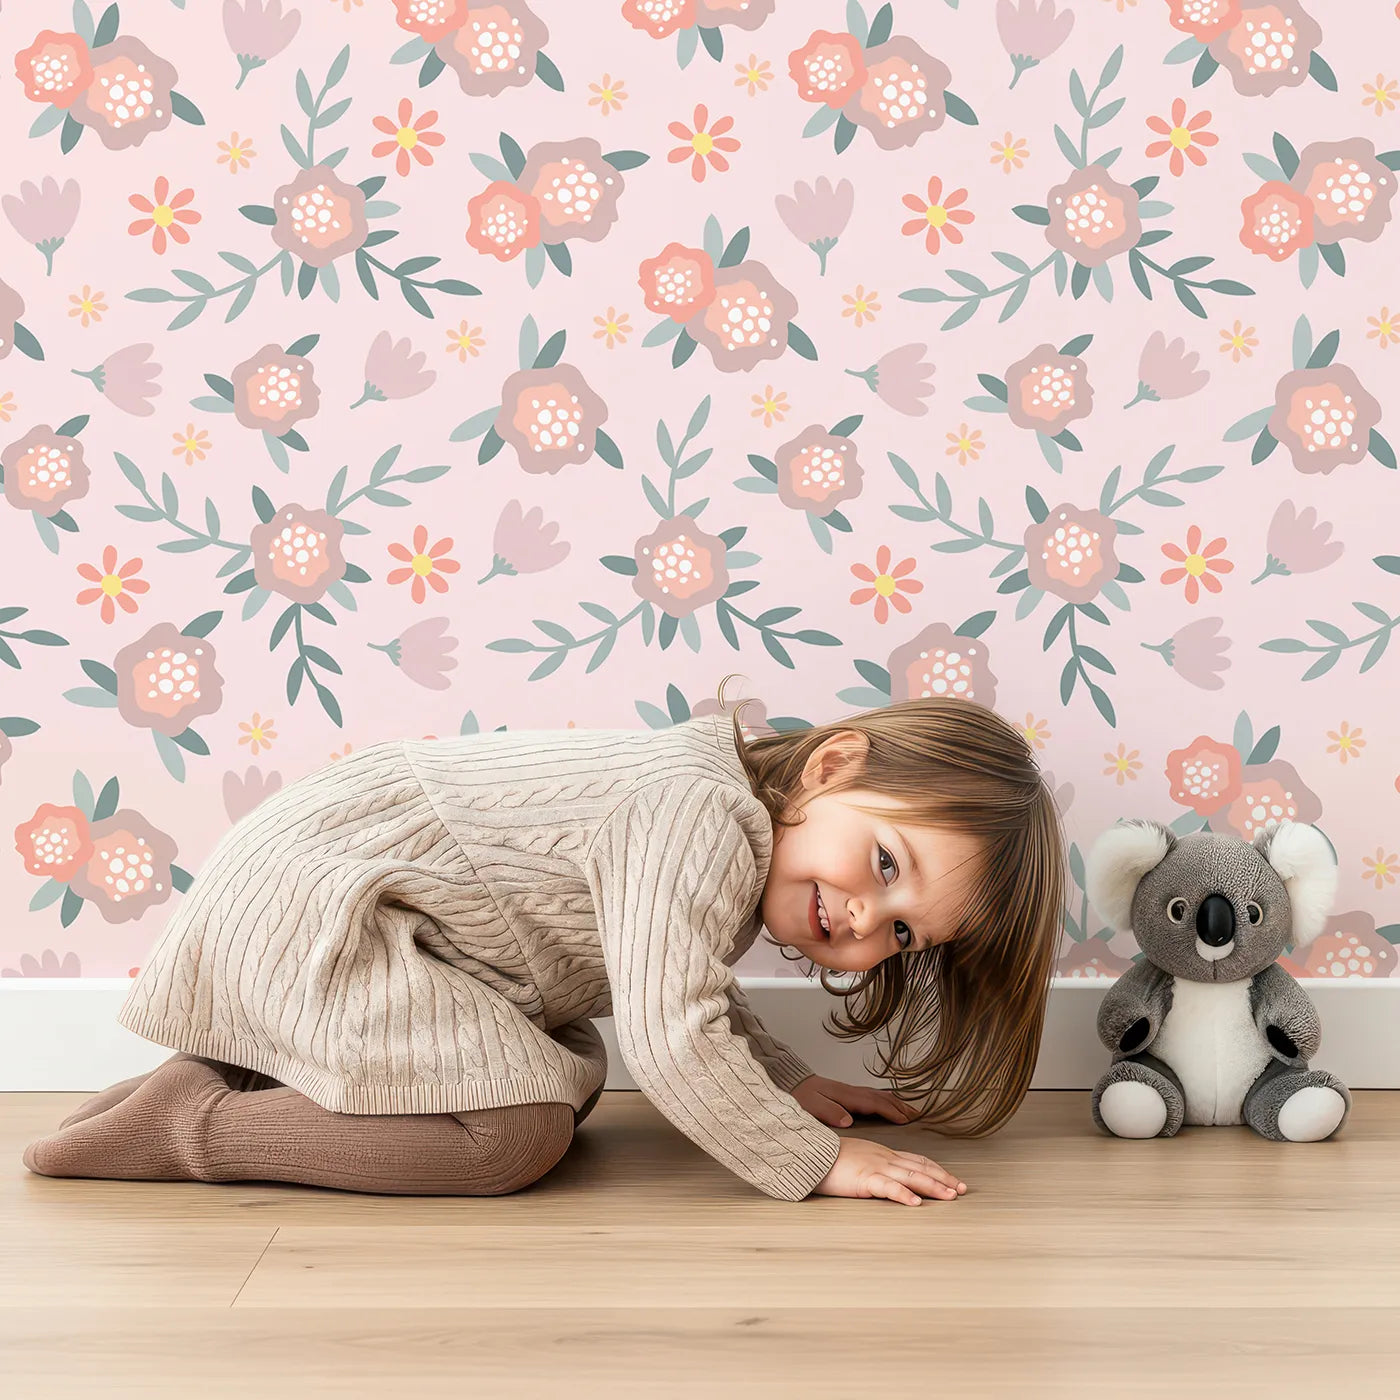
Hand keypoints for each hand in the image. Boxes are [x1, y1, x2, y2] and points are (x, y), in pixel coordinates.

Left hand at [789, 1073, 916, 1128]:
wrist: (790, 1081)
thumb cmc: (800, 1096)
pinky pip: (871, 1095)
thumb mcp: (811, 1105)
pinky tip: (887, 1103)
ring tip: (908, 1109)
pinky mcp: (846, 1092)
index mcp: (846, 1096)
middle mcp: (851, 1092)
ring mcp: (850, 1091)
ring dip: (895, 1101)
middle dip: (900, 1106)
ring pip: (878, 1095)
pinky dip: (885, 1099)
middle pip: (881, 1097)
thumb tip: (848, 1120)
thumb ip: (829, 1112)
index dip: (891, 1111)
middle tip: (916, 1115)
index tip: (905, 1120)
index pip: (874, 1104)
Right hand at [812, 1136, 965, 1206]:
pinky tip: (916, 1203)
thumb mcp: (858, 1157)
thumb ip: (873, 1164)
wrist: (810, 1152)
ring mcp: (876, 1167)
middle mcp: (885, 1158)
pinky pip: (888, 1187)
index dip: (937, 1169)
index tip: (953, 1179)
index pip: (917, 1160)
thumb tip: (885, 1176)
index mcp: (883, 1154)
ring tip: (950, 1196)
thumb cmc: (830, 1158)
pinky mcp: (864, 1179)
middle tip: (963, 1189)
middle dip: (944, 1179)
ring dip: (933, 1186)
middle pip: (921, 1168)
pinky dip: (904, 1195)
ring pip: (911, 1176)